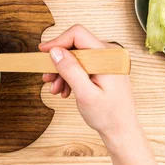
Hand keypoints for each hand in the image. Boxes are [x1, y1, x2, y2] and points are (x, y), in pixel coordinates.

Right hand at [38, 25, 138, 142]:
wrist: (121, 129)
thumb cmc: (109, 115)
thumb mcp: (85, 94)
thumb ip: (70, 71)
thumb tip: (55, 51)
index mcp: (108, 57)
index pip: (78, 35)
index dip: (57, 41)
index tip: (42, 52)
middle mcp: (108, 55)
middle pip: (74, 45)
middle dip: (58, 61)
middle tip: (47, 77)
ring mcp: (105, 61)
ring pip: (75, 56)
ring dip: (61, 71)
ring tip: (55, 88)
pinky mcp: (102, 68)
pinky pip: (80, 65)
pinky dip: (69, 76)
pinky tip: (64, 90)